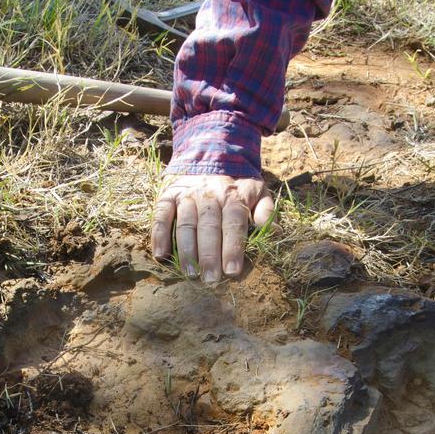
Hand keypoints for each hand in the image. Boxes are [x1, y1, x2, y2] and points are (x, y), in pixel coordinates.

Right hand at [151, 175, 274, 282]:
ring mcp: (186, 195)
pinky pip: (161, 216)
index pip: (233, 223)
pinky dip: (159, 236)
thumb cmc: (237, 184)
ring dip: (187, 251)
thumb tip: (275, 231)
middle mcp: (209, 195)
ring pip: (185, 224)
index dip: (233, 247)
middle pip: (208, 227)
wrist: (209, 154)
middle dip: (209, 255)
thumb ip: (266, 212)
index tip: (232, 270)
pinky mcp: (168, 196)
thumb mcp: (258, 192)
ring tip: (190, 274)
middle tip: (210, 279)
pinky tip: (161, 256)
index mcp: (233, 196)